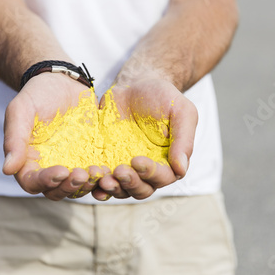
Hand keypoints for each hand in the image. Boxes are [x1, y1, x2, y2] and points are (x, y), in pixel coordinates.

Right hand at [3, 73, 102, 200]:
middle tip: (81, 174)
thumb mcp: (21, 111)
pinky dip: (103, 177)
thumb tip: (7, 170)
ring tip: (98, 172)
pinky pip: (97, 174)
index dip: (45, 182)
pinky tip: (110, 170)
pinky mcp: (91, 156)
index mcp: (28, 161)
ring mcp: (71, 163)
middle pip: (57, 191)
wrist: (62, 80)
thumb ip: (14, 139)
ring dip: (87, 184)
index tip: (60, 171)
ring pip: (78, 187)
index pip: (32, 182)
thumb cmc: (37, 94)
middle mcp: (49, 167)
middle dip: (69, 186)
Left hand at [93, 78, 197, 200]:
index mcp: (168, 161)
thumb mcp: (181, 112)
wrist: (136, 84)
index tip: (137, 160)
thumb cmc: (163, 97)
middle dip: (130, 183)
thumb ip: (184, 139)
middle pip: (141, 189)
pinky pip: (101, 178)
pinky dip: (95, 183)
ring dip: (113, 188)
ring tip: (103, 179)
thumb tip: (181, 169)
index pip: (162, 177)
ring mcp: (125, 166)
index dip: (151, 173)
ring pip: (121, 189)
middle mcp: (147, 170)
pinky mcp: (106, 160)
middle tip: (119, 171)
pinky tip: (89, 178)